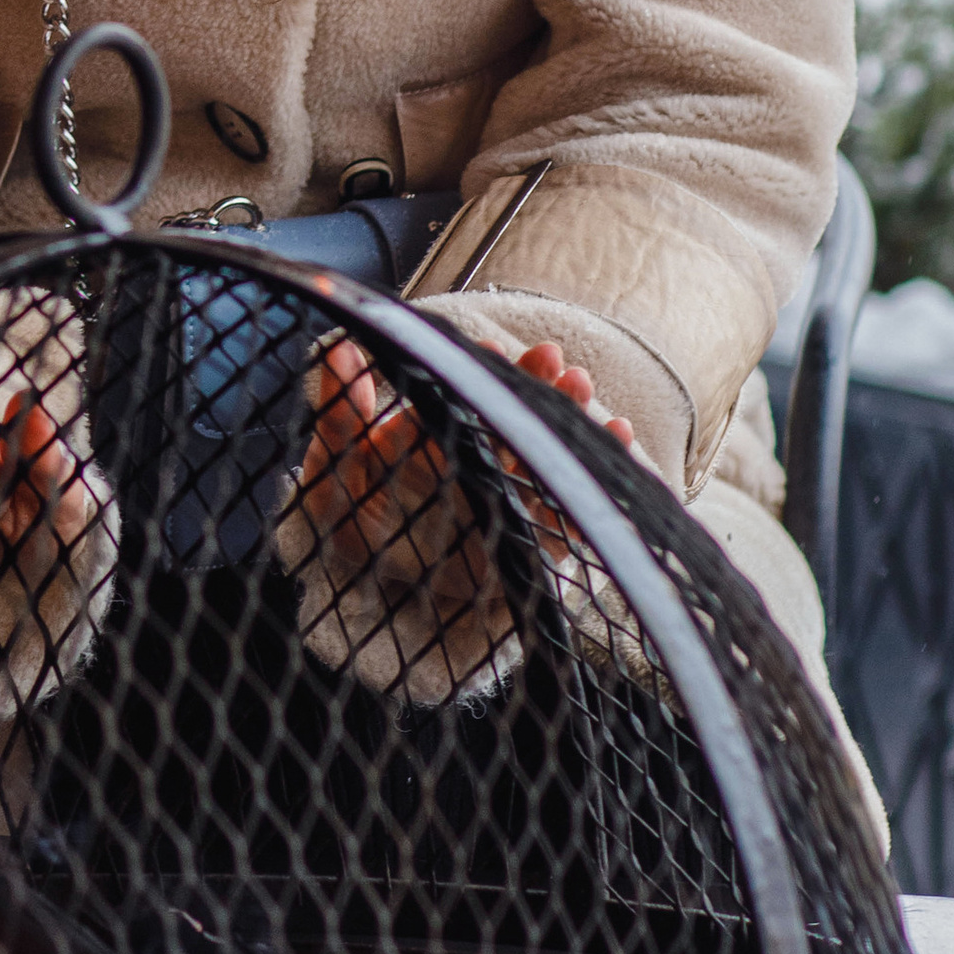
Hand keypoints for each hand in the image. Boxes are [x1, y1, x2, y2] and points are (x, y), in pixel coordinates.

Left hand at [291, 333, 633, 634]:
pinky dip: (592, 482)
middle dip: (533, 385)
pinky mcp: (530, 548)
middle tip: (553, 357)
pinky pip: (567, 515)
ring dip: (567, 420)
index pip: (460, 398)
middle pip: (510, 420)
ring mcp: (506, 504)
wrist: (370, 605)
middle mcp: (474, 465)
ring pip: (543, 457)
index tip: (487, 347)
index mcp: (432, 440)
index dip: (476, 370)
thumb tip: (342, 349)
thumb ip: (340, 414)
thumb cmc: (346, 530)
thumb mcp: (335, 471)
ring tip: (582, 387)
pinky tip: (619, 438)